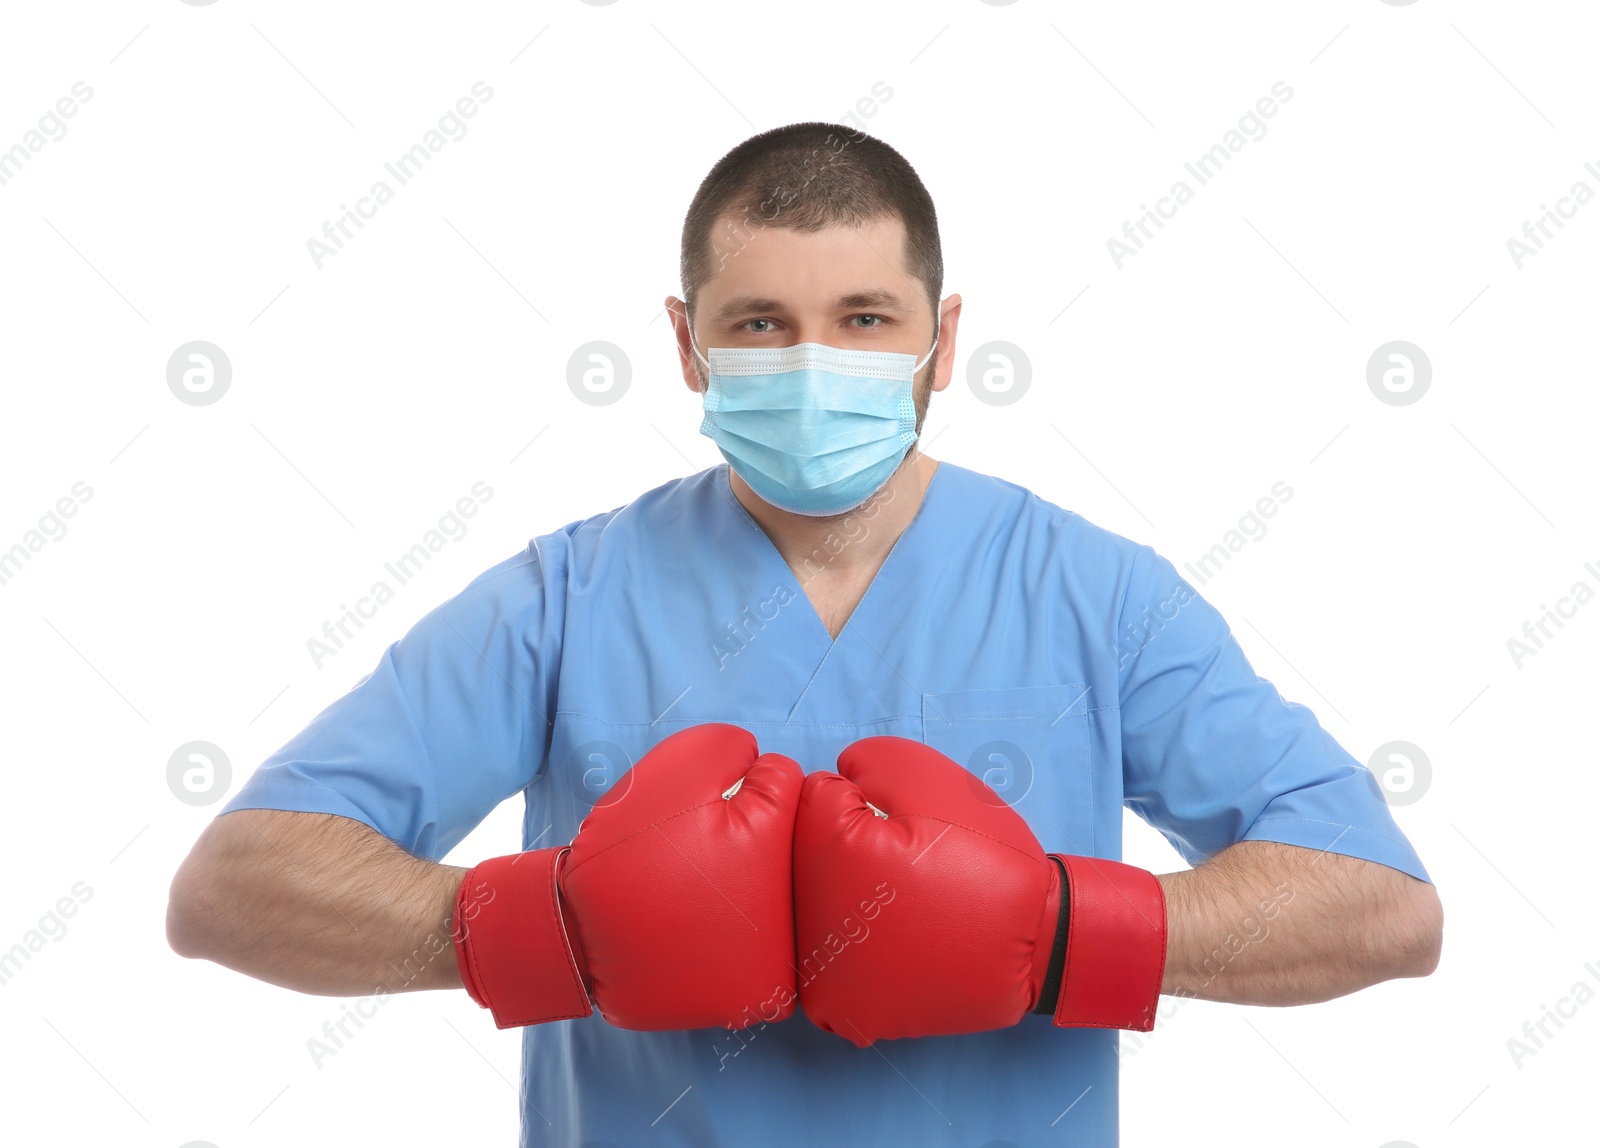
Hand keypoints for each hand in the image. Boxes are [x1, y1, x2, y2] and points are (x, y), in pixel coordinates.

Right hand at [454, 723, 802, 1029]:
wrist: (576, 936)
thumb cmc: (626, 850)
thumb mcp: (670, 774)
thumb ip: (726, 750)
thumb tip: (762, 761)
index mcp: (779, 849)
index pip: (786, 785)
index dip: (740, 784)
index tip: (703, 809)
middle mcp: (793, 917)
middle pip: (789, 844)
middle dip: (751, 836)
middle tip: (696, 855)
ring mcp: (776, 966)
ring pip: (777, 894)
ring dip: (745, 887)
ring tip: (692, 893)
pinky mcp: (751, 999)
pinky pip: (755, 946)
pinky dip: (729, 933)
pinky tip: (693, 930)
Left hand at [793, 736, 1165, 1046]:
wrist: (1039, 940)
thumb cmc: (986, 854)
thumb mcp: (932, 778)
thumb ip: (868, 762)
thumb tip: (832, 779)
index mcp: (833, 857)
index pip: (815, 801)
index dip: (863, 801)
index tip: (902, 824)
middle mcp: (815, 927)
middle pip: (803, 858)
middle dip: (846, 849)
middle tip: (906, 867)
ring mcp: (829, 982)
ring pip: (811, 910)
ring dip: (845, 898)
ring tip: (903, 904)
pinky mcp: (847, 1015)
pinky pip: (828, 963)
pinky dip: (855, 947)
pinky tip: (896, 941)